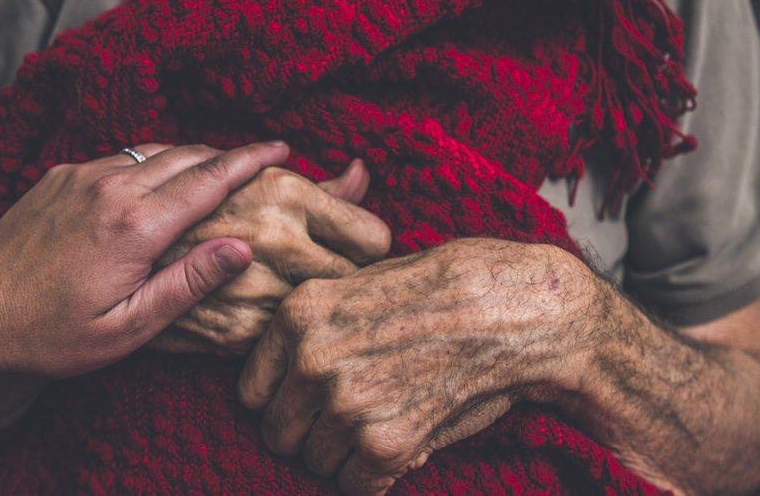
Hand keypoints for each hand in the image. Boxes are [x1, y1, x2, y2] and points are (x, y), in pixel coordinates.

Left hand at [0, 142, 288, 378]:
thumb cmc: (51, 332)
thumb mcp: (127, 326)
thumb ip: (187, 284)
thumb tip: (241, 248)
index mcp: (136, 225)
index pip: (209, 179)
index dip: (251, 159)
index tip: (281, 148)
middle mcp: (112, 186)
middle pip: (187, 155)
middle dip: (227, 154)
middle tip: (257, 161)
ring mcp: (83, 175)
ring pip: (154, 151)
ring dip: (190, 157)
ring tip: (214, 172)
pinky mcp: (61, 174)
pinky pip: (121, 157)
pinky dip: (151, 163)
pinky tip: (156, 185)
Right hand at [149, 159, 390, 354]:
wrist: (117, 254)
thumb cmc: (201, 212)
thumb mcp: (257, 186)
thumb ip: (320, 188)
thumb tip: (363, 172)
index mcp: (286, 194)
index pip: (375, 238)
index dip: (363, 244)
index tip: (349, 246)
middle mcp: (276, 239)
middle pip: (356, 278)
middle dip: (345, 275)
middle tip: (323, 268)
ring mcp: (257, 290)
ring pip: (324, 311)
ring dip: (314, 302)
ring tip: (286, 284)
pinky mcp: (238, 332)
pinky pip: (286, 334)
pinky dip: (280, 325)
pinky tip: (259, 306)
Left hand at [238, 238, 595, 494]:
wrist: (509, 309)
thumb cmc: (443, 290)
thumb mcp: (362, 283)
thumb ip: (317, 327)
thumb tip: (289, 378)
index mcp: (298, 315)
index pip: (250, 392)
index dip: (280, 401)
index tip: (307, 401)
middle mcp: (311, 361)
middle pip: (277, 433)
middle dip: (308, 431)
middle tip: (349, 417)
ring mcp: (345, 405)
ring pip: (315, 462)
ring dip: (344, 454)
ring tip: (382, 422)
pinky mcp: (385, 444)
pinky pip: (355, 485)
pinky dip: (375, 475)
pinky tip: (401, 442)